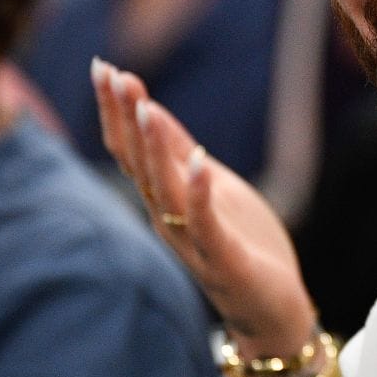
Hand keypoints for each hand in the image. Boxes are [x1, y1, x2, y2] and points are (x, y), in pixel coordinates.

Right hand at [92, 59, 318, 359]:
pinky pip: (205, 223)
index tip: (103, 67)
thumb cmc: (242, 244)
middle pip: (137, 163)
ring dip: (153, 148)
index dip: (116, 109)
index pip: (129, 148)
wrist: (272, 309)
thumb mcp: (212, 185)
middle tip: (111, 74)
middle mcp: (166, 218)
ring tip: (145, 106)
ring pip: (163, 190)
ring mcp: (191, 240)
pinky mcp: (222, 259)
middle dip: (124, 117)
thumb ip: (179, 152)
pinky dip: (199, 191)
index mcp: (164, 198)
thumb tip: (148, 107)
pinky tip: (198, 158)